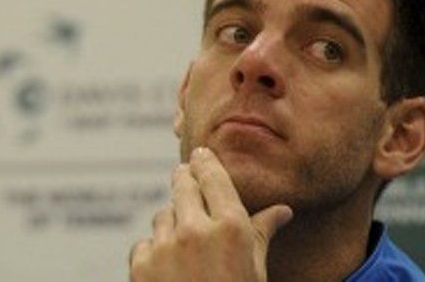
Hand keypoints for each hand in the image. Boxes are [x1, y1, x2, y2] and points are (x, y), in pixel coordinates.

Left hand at [129, 147, 292, 281]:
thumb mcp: (257, 271)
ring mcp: (165, 247)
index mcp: (231, 227)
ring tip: (184, 246)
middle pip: (182, 185)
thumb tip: (283, 210)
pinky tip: (168, 270)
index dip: (204, 162)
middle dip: (183, 180)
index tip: (199, 154)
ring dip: (171, 223)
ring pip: (162, 216)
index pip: (212, 176)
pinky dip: (154, 252)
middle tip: (184, 175)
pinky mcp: (141, 265)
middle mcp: (195, 229)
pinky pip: (145, 244)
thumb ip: (263, 233)